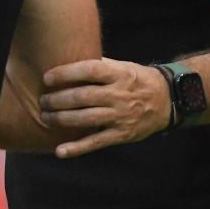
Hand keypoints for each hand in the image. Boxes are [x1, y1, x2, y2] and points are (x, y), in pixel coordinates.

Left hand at [39, 59, 172, 157]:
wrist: (167, 100)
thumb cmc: (137, 79)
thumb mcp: (122, 66)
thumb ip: (98, 65)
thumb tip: (66, 58)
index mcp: (118, 74)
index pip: (88, 70)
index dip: (65, 74)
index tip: (46, 78)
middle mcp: (119, 94)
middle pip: (83, 96)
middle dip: (58, 99)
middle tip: (43, 100)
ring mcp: (121, 116)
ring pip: (86, 119)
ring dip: (61, 119)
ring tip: (46, 117)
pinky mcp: (122, 134)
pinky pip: (96, 142)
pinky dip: (77, 148)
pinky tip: (60, 151)